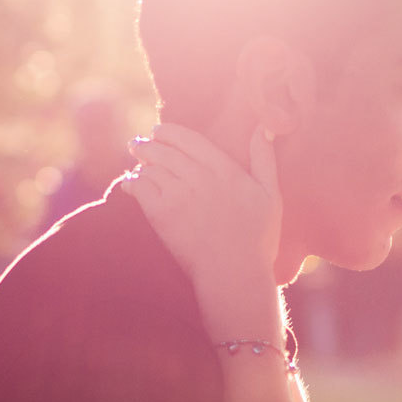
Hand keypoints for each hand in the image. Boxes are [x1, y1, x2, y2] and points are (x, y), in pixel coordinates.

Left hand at [128, 123, 283, 340]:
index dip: (168, 132)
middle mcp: (200, 177)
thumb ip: (264, 159)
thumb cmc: (257, 239)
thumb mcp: (270, 195)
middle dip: (148, 144)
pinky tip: (131, 184)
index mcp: (225, 169)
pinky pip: (140, 188)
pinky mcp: (162, 214)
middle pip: (164, 150)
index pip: (188, 138)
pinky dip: (133, 183)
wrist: (234, 274)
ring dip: (140, 162)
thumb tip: (263, 127)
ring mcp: (179, 195)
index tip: (158, 130)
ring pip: (150, 167)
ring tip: (135, 162)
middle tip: (137, 144)